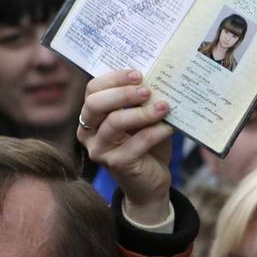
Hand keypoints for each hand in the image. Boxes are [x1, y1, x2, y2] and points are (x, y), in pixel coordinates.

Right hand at [78, 69, 173, 224]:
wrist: (150, 182)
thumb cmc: (145, 144)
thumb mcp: (140, 118)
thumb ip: (141, 101)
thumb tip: (157, 76)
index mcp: (90, 115)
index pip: (93, 89)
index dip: (114, 78)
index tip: (138, 74)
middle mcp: (88, 132)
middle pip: (96, 104)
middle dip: (122, 93)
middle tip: (147, 90)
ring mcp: (99, 150)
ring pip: (114, 123)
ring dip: (141, 112)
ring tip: (163, 106)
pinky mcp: (116, 164)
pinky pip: (136, 143)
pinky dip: (155, 132)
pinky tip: (169, 127)